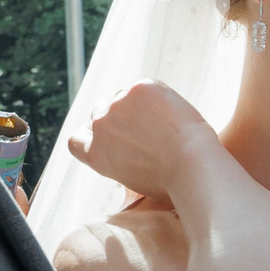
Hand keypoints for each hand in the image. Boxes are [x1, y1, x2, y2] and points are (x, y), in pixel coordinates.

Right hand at [70, 80, 221, 203]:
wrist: (193, 165)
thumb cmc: (173, 183)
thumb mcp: (135, 182)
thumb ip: (120, 162)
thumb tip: (127, 155)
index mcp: (95, 154)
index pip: (77, 139)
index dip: (91, 135)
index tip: (107, 137)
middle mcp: (100, 126)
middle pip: (99, 112)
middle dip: (117, 117)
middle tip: (145, 126)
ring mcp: (118, 104)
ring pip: (123, 96)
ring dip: (137, 104)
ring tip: (166, 122)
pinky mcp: (141, 88)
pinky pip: (146, 87)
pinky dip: (159, 96)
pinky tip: (175, 112)